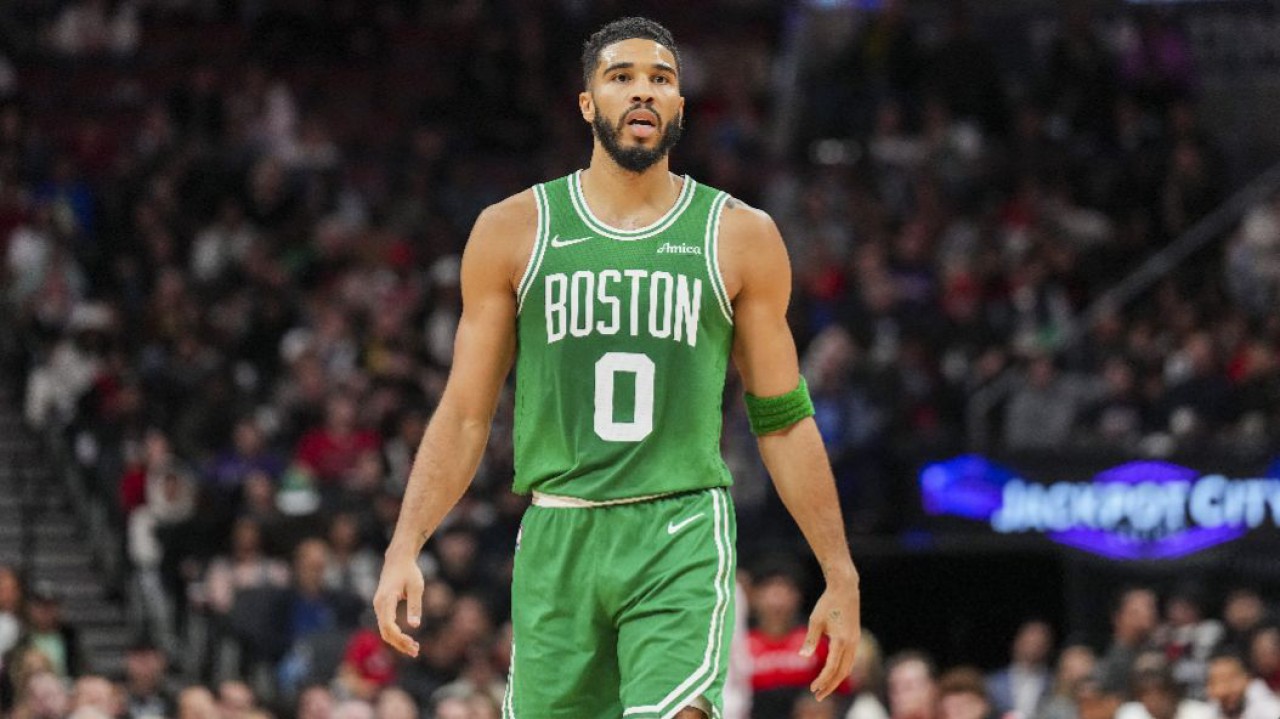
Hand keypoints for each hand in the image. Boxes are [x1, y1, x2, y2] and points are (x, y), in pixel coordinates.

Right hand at [373, 550, 424, 656]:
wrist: (398, 560)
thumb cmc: (409, 572)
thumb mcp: (416, 587)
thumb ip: (414, 606)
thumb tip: (414, 626)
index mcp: (386, 599)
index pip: (388, 625)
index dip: (399, 637)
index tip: (413, 643)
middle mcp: (378, 605)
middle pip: (385, 632)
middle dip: (399, 643)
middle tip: (416, 651)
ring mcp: (378, 606)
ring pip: (384, 630)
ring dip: (398, 641)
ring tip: (414, 649)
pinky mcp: (381, 607)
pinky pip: (386, 625)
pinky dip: (395, 634)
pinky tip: (408, 640)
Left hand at [801, 576, 860, 701]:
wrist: (845, 589)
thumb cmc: (827, 603)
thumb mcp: (815, 620)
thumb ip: (810, 639)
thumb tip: (802, 657)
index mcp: (841, 640)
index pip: (832, 667)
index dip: (822, 680)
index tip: (812, 689)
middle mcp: (851, 643)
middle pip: (842, 672)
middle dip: (830, 686)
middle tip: (817, 696)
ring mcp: (855, 642)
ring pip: (848, 668)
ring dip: (836, 680)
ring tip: (824, 689)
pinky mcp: (855, 639)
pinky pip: (850, 660)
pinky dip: (842, 671)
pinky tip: (832, 674)